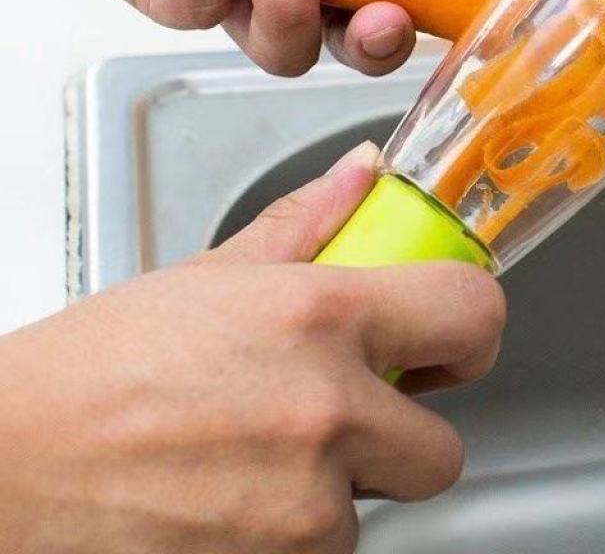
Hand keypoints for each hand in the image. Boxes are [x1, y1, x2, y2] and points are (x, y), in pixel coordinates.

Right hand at [0, 143, 505, 553]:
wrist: (9, 466)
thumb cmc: (97, 369)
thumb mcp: (213, 273)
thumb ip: (309, 221)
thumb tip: (365, 173)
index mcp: (322, 316)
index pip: (473, 314)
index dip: (471, 329)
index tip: (450, 339)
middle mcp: (327, 413)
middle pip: (443, 448)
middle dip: (402, 433)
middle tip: (345, 411)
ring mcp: (303, 508)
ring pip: (375, 509)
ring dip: (338, 489)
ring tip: (261, 454)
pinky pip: (324, 553)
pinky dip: (294, 533)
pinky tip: (237, 496)